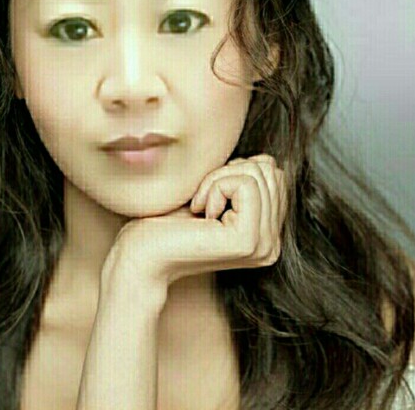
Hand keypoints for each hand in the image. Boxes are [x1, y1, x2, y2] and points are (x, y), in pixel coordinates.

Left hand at [104, 154, 288, 289]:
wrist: (141, 253)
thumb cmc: (168, 219)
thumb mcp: (216, 192)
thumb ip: (248, 180)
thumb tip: (268, 161)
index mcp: (267, 233)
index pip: (274, 173)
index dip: (234, 170)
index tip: (207, 195)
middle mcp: (271, 243)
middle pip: (269, 171)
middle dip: (228, 172)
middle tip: (201, 201)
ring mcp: (263, 245)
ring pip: (258, 174)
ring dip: (217, 179)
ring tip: (199, 208)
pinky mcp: (248, 241)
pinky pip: (245, 184)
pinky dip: (214, 186)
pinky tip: (199, 212)